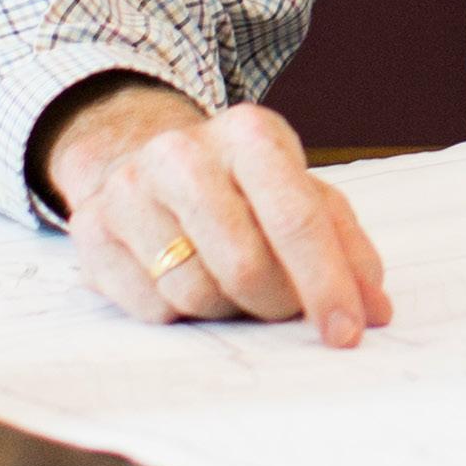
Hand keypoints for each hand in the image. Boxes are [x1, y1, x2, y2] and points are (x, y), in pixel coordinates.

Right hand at [36, 80, 389, 348]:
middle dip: (278, 303)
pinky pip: (152, 307)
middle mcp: (183, 154)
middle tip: (286, 306)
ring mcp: (129, 190)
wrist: (146, 157)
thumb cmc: (244, 185)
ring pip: (196, 293)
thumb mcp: (304, 194)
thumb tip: (375, 309)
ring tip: (236, 284)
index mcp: (250, 134)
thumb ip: (347, 247)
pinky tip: (188, 277)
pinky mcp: (91, 230)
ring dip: (230, 309)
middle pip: (245, 265)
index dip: (327, 284)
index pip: (297, 219)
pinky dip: (184, 312)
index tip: (348, 331)